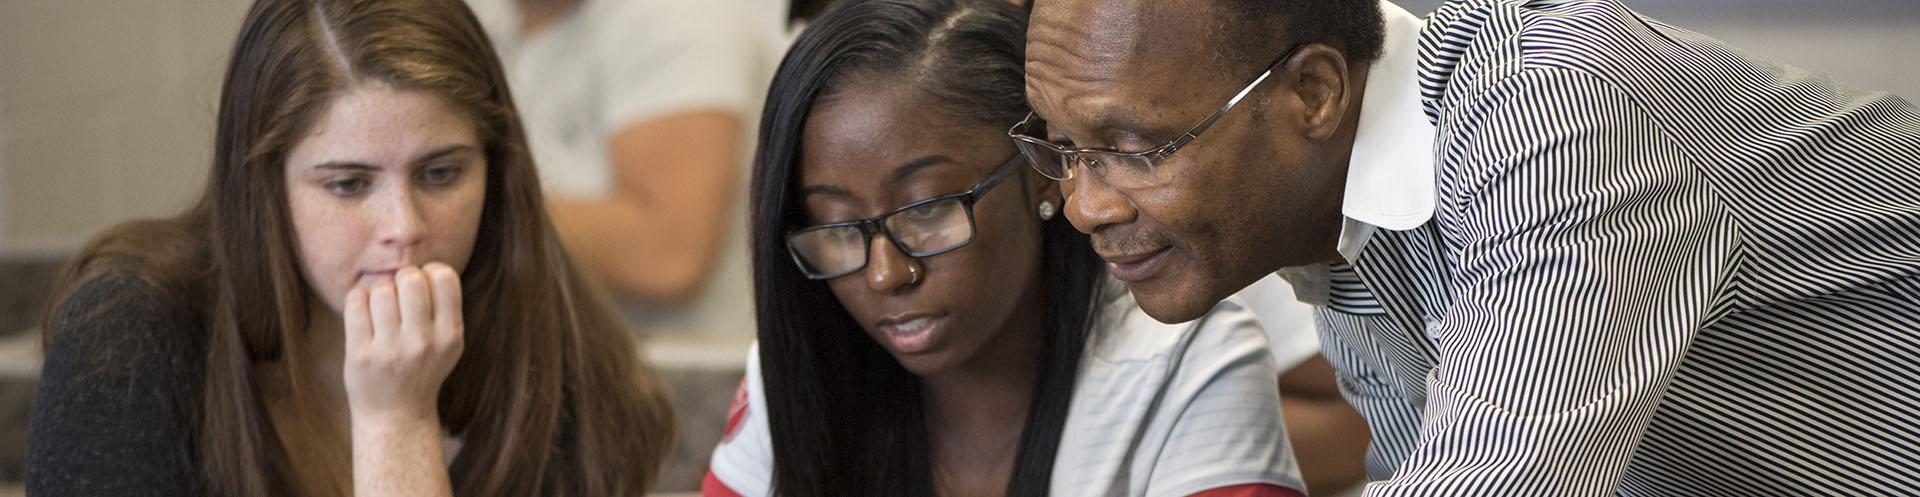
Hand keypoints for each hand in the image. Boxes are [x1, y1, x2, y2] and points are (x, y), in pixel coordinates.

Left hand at [342, 263, 464, 424]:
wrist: (396, 416)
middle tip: (398, 293)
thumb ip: (443, 309)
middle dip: (402, 278)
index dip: (431, 271)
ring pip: (381, 289)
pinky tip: (363, 310)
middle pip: (411, 279)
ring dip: (378, 291)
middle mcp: (423, 343)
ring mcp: (391, 350)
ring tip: (380, 307)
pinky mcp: (361, 355)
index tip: (423, 284)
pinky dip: (358, 299)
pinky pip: (356, 304)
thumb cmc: (421, 370)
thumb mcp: (446, 344)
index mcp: (449, 336)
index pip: (445, 278)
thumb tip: (423, 268)